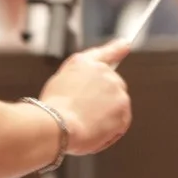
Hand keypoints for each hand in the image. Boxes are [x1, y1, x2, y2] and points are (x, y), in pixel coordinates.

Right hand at [41, 39, 132, 154]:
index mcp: (85, 63)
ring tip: (84, 124)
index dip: (116, 48)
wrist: (57, 124)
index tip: (125, 44)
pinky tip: (92, 133)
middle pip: (112, 87)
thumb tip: (95, 78)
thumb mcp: (59, 81)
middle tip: (81, 113)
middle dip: (102, 100)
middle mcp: (105, 73)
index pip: (106, 53)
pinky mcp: (124, 113)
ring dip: (105, 117)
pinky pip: (119, 125)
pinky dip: (109, 132)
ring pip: (116, 108)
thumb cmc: (52, 107)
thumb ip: (79, 76)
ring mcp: (117, 93)